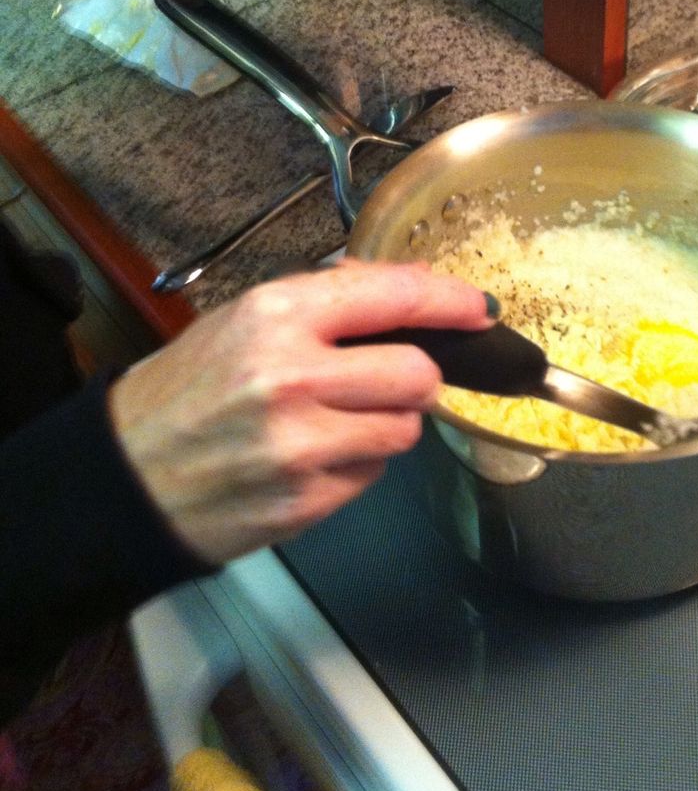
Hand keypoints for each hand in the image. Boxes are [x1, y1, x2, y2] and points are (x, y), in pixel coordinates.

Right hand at [108, 259, 492, 563]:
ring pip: (405, 429)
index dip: (450, 301)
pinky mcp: (305, 502)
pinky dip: (358, 463)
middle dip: (414, 377)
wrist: (125, 477)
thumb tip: (414, 288)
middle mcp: (292, 377)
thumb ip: (329, 301)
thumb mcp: (245, 318)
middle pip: (416, 374)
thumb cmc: (187, 389)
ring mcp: (300, 446)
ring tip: (337, 418)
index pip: (394, 296)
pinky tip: (313, 456)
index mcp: (277, 315)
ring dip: (388, 422)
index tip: (479, 309)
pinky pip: (373, 475)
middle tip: (385, 379)